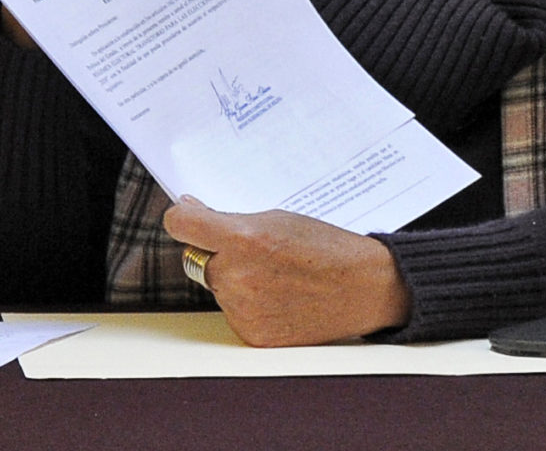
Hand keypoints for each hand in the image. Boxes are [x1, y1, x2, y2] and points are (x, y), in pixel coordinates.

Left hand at [163, 198, 411, 347]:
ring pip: (216, 286)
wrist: (364, 289)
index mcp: (243, 239)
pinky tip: (279, 297)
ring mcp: (241, 309)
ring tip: (276, 276)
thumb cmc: (327, 247)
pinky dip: (248, 304)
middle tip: (256, 251)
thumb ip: (231, 218)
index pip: (181, 224)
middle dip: (217, 252)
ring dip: (234, 279)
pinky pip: (232, 312)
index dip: (183, 216)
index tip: (190, 217)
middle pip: (198, 257)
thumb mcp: (281, 218)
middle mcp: (235, 277)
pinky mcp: (250, 334)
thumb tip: (190, 211)